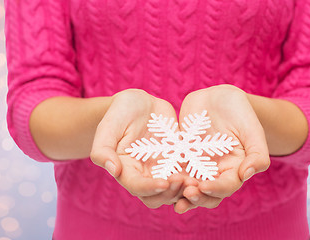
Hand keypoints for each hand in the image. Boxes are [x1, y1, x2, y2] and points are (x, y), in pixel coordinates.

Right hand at [90, 89, 185, 207]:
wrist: (140, 103)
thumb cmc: (120, 112)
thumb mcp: (109, 126)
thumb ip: (103, 149)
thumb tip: (113, 170)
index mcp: (125, 170)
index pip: (136, 187)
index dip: (150, 188)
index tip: (164, 182)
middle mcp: (143, 176)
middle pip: (157, 197)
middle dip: (170, 193)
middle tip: (184, 181)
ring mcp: (162, 171)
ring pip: (174, 192)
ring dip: (185, 190)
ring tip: (196, 180)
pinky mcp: (177, 163)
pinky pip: (188, 177)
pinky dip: (196, 179)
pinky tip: (206, 173)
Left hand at [174, 84, 269, 212]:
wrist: (218, 98)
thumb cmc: (241, 112)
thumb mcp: (252, 129)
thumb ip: (258, 153)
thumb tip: (248, 174)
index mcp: (235, 169)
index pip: (227, 186)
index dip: (217, 189)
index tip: (204, 186)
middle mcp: (216, 173)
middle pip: (207, 194)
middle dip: (197, 197)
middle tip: (186, 194)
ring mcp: (197, 167)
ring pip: (188, 187)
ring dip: (179, 193)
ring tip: (170, 194)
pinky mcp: (181, 158)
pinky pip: (172, 171)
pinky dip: (166, 178)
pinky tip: (157, 179)